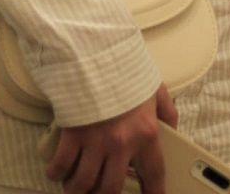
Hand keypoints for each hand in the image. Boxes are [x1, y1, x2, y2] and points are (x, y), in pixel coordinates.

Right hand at [45, 83, 177, 193]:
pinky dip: (57, 174)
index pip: (153, 173)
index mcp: (145, 132)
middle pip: (110, 188)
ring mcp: (95, 141)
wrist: (98, 51)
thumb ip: (167, 111)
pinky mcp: (73, 134)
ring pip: (83, 183)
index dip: (153, 192)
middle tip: (100, 191)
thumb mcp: (155, 88)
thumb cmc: (126, 70)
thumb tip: (172, 130)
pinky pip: (61, 166)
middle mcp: (121, 143)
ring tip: (77, 186)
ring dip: (78, 189)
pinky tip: (58, 172)